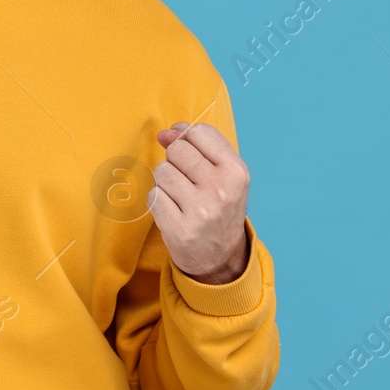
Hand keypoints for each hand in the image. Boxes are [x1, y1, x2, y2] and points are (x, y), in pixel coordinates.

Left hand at [147, 122, 250, 284]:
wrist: (220, 258)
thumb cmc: (219, 207)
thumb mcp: (223, 173)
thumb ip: (198, 146)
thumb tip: (166, 133)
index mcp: (236, 171)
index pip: (199, 132)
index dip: (186, 137)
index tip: (189, 153)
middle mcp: (222, 190)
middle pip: (177, 150)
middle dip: (175, 161)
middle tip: (186, 181)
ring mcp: (201, 211)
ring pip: (162, 172)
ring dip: (165, 182)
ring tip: (180, 198)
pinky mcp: (180, 230)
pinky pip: (153, 196)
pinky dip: (159, 201)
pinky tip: (173, 212)